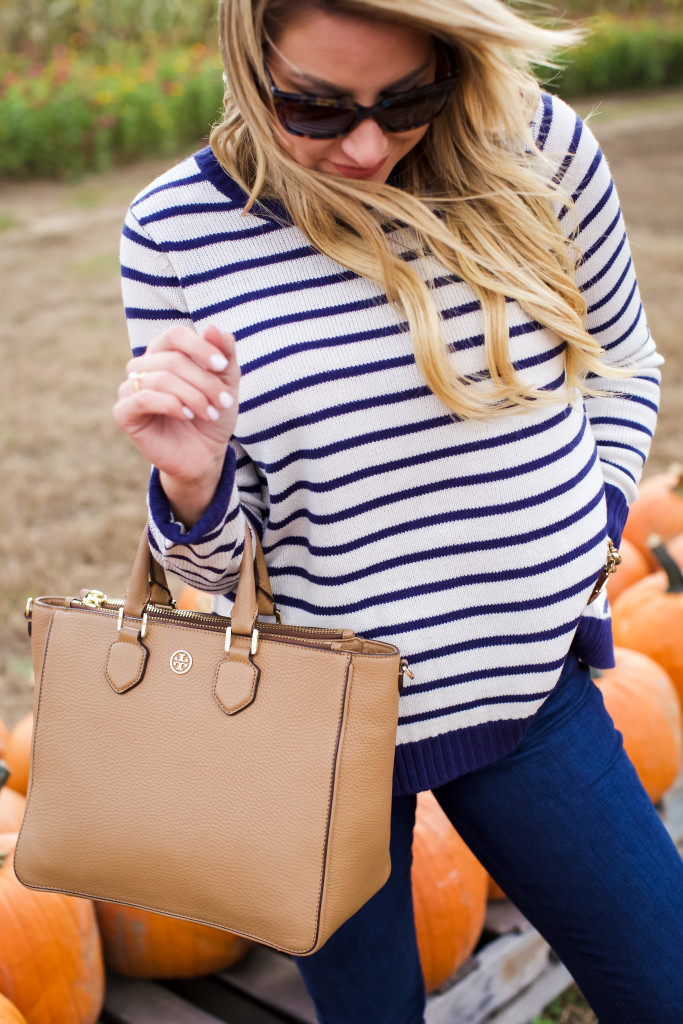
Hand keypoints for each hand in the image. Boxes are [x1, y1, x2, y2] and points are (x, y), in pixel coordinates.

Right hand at [113, 324, 239, 522]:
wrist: (204, 455)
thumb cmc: (212, 415)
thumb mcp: (227, 383)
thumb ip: (224, 354)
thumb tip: (212, 327)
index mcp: (163, 353)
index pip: (174, 335)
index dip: (199, 347)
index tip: (223, 366)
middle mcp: (142, 366)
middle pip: (172, 360)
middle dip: (204, 382)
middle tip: (223, 402)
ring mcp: (129, 389)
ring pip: (160, 379)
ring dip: (193, 396)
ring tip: (210, 413)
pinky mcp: (124, 413)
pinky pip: (143, 398)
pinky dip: (171, 405)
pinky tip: (187, 415)